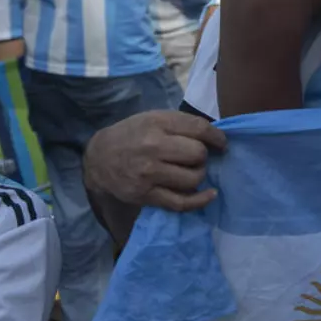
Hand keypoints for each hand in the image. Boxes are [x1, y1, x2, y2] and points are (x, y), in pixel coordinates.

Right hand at [83, 110, 226, 211]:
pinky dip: (200, 200)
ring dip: (199, 175)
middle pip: (198, 154)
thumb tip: (214, 137)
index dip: (217, 137)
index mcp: (157, 123)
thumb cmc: (132, 134)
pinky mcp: (146, 195)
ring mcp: (149, 173)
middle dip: (203, 156)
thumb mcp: (153, 118)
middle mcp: (153, 147)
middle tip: (196, 157)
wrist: (99, 158)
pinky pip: (181, 202)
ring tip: (191, 171)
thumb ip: (181, 124)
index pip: (199, 129)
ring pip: (193, 179)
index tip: (222, 144)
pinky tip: (210, 194)